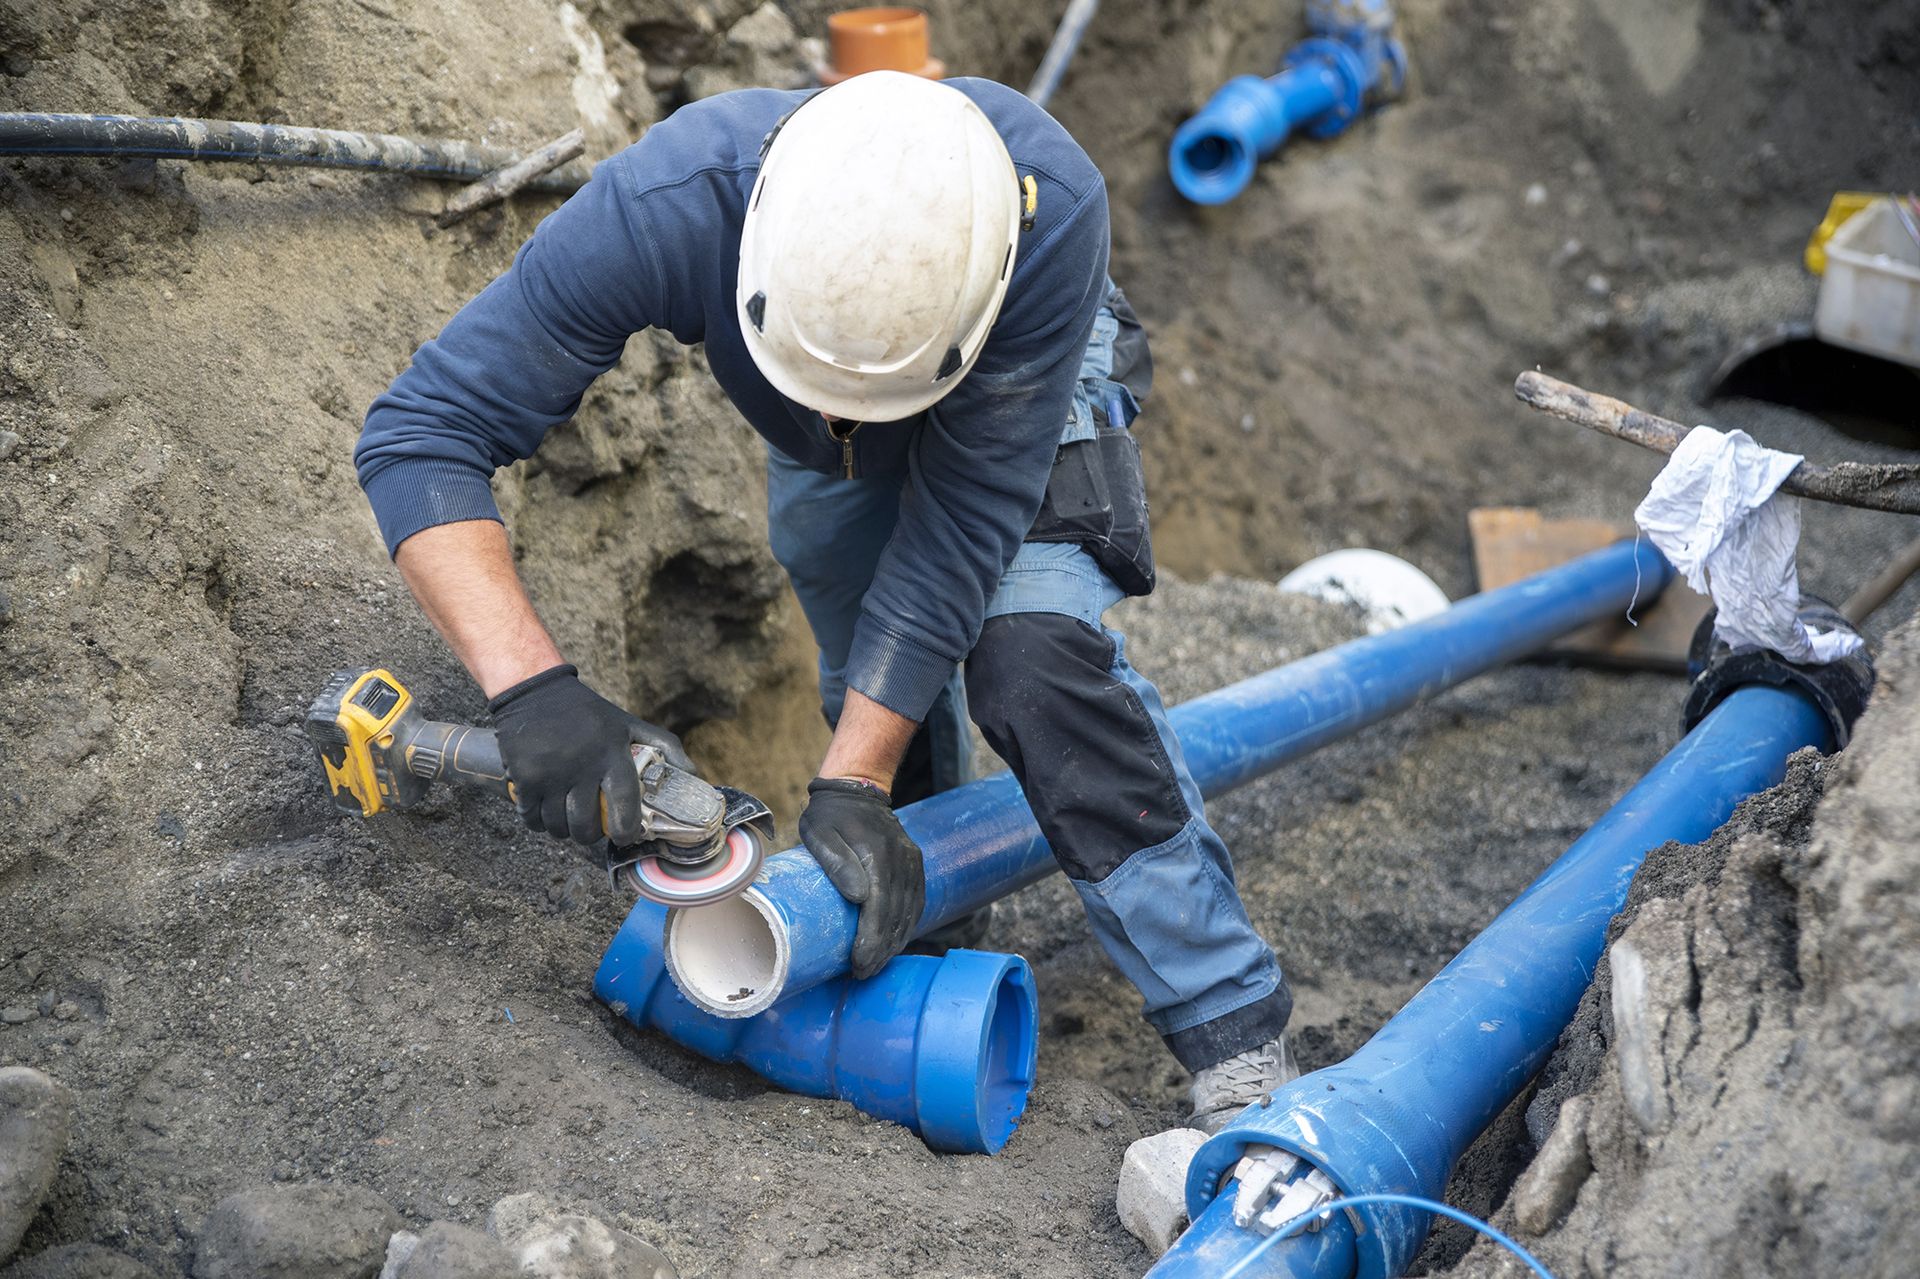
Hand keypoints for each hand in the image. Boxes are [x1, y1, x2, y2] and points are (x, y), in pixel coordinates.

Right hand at [488, 664, 692, 845]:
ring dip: (564, 831)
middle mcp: (581, 767)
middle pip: (586, 826)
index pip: (623, 805)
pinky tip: (547, 812)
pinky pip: (532, 819)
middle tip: (593, 829)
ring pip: (558, 827)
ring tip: (569, 819)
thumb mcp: (629, 724)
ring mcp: (549, 775)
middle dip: (591, 836)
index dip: (626, 830)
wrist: (535, 692)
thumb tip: (694, 775)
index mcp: (611, 754)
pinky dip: (539, 823)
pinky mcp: (524, 778)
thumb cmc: (588, 713)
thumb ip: (665, 747)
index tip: (625, 836)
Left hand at [799, 777, 926, 979]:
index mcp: (878, 854)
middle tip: (863, 973)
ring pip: (909, 913)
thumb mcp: (819, 833)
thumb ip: (836, 862)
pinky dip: (906, 926)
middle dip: (881, 950)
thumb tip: (858, 897)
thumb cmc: (829, 815)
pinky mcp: (915, 866)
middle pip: (896, 916)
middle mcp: (902, 860)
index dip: (871, 940)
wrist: (857, 790)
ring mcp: (912, 863)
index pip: (879, 907)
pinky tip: (893, 942)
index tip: (858, 963)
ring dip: (894, 943)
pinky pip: (916, 903)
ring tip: (875, 965)